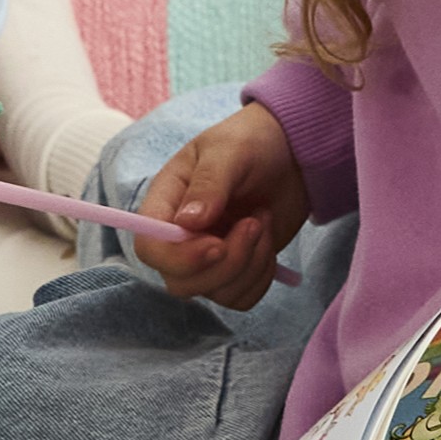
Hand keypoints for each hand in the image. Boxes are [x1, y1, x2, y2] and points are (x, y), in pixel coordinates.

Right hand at [132, 102, 307, 308]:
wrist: (291, 152)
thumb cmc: (252, 142)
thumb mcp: (230, 151)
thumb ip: (209, 184)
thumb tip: (188, 222)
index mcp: (166, 202)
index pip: (149, 248)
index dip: (179, 258)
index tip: (217, 245)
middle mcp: (181, 237)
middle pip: (180, 282)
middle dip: (226, 264)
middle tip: (253, 223)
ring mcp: (208, 257)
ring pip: (216, 292)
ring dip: (250, 263)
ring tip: (262, 220)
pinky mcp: (236, 270)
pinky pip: (241, 297)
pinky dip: (261, 276)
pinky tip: (267, 240)